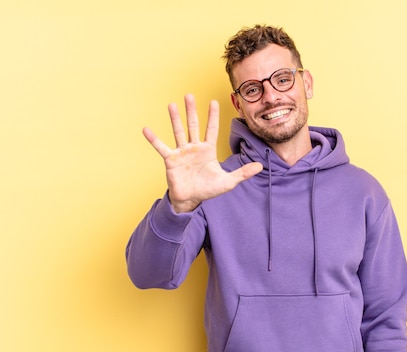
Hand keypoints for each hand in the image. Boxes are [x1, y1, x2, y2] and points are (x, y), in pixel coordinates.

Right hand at [143, 94, 262, 212]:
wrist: (191, 200)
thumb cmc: (208, 189)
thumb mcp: (228, 182)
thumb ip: (243, 173)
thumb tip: (260, 167)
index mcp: (208, 150)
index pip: (211, 129)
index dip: (212, 116)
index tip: (213, 101)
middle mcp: (194, 148)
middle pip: (193, 125)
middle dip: (192, 111)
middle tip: (190, 95)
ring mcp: (182, 152)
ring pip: (178, 132)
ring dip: (175, 118)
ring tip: (172, 104)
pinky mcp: (171, 160)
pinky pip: (161, 147)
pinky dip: (154, 139)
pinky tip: (146, 129)